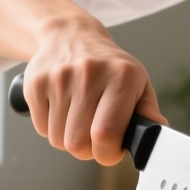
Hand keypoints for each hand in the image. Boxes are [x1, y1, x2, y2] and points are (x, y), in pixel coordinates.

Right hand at [0, 0, 164, 164]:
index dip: (108, 153)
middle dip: (88, 150)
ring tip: (78, 119)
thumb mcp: (137, 82)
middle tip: (94, 137)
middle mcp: (89, 74)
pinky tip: (62, 110)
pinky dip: (51, 128)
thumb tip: (154, 136)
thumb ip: (147, 112)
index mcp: (121, 76)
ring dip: (69, 139)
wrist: (70, 35)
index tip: (111, 151)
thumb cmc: (108, 66)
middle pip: (78, 143)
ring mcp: (59, 78)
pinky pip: (41, 129)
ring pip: (58, 140)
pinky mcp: (35, 84)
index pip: (106, 134)